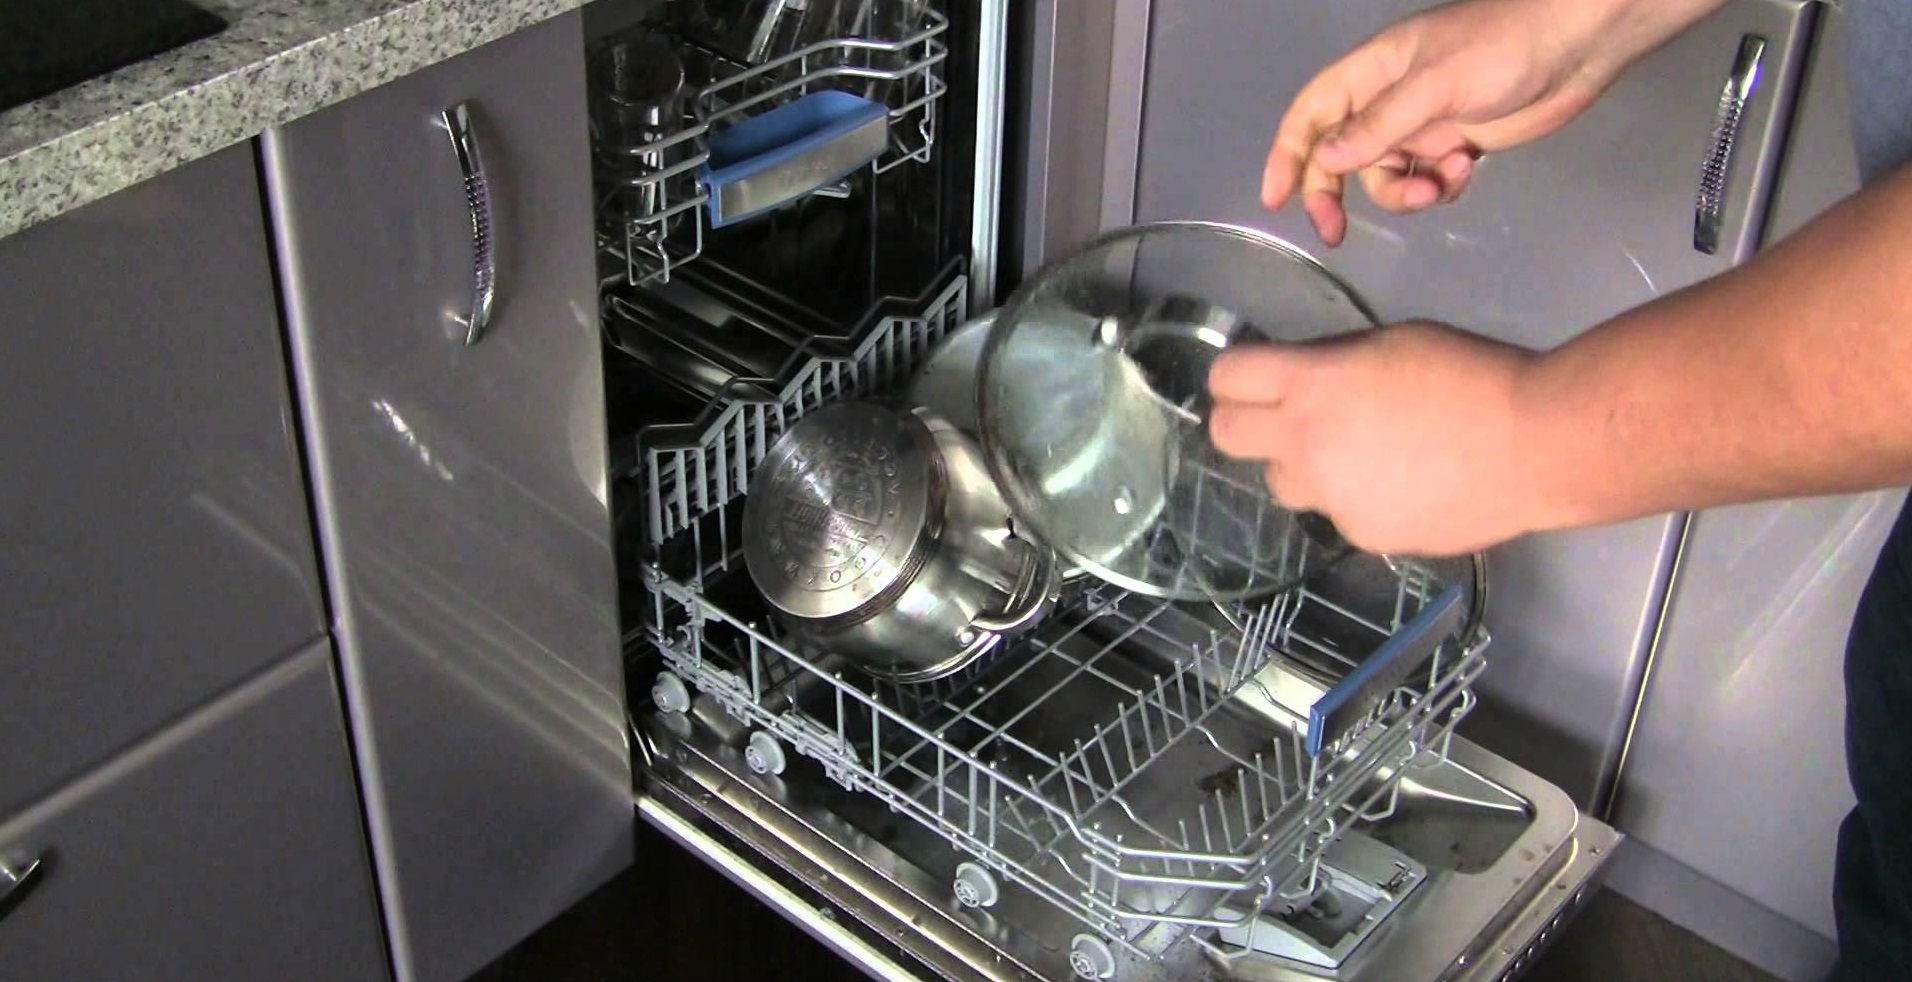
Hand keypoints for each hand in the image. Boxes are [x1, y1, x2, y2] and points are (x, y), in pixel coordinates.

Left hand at [1208, 322, 1540, 555]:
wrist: (1532, 444)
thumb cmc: (1469, 374)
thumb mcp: (1390, 343)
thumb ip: (1333, 363)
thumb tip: (1303, 377)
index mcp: (1312, 383)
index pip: (1227, 378)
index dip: (1232, 376)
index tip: (1248, 378)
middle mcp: (1306, 441)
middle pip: (1226, 436)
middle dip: (1240, 422)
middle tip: (1273, 418)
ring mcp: (1331, 496)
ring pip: (1281, 483)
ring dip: (1300, 466)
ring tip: (1353, 455)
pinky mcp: (1360, 534)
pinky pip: (1336, 514)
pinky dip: (1354, 499)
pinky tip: (1400, 485)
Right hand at [1263, 0, 1635, 245]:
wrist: (1579, 44)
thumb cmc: (1503, 49)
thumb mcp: (1434, 85)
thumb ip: (1379, 125)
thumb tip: (1326, 160)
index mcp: (1373, 72)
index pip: (1312, 113)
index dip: (1288, 153)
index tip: (1276, 199)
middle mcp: (1389, 100)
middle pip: (1341, 155)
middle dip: (1335, 194)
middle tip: (1337, 233)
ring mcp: (1424, 124)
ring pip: (1386, 176)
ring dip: (1403, 192)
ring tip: (1438, 185)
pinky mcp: (1457, 143)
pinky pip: (1427, 180)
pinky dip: (1440, 186)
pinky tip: (1467, 170)